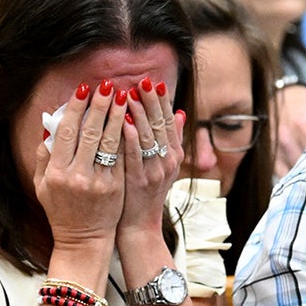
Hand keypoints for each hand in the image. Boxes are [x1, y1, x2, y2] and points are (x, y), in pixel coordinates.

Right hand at [34, 80, 125, 251]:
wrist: (83, 239)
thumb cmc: (60, 210)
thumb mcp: (42, 185)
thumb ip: (44, 155)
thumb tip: (49, 124)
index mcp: (55, 172)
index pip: (66, 132)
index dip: (75, 108)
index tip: (84, 89)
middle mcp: (76, 176)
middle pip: (90, 132)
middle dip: (100, 105)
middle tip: (109, 85)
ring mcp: (98, 182)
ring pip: (110, 142)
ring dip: (118, 116)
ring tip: (125, 96)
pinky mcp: (116, 187)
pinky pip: (122, 156)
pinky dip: (128, 137)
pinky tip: (133, 120)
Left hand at [118, 77, 183, 237]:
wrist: (139, 225)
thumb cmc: (145, 192)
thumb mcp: (163, 164)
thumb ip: (171, 139)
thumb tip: (180, 112)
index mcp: (174, 155)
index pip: (169, 121)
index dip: (162, 101)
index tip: (154, 81)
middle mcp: (168, 161)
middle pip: (161, 125)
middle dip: (151, 101)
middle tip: (142, 80)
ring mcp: (154, 171)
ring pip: (148, 136)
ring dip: (139, 113)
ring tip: (128, 93)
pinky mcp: (138, 181)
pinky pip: (135, 155)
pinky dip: (131, 137)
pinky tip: (124, 121)